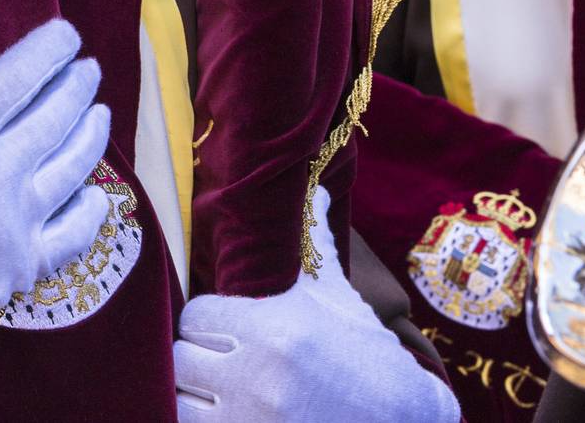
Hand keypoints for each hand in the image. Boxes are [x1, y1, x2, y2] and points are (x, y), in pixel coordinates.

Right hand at [0, 0, 111, 405]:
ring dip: (91, 135)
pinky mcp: (17, 269)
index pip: (21, 75)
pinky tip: (98, 196)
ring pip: (71, 167)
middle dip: (77, 86)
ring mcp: (13, 222)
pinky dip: (90, 211)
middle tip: (88, 69)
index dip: (50, 49)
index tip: (67, 35)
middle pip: (55, 116)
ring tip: (101, 113)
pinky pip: (72, 236)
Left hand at [174, 187, 458, 422]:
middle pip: (182, 360)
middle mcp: (261, 373)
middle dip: (201, 364)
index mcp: (276, 324)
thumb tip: (315, 186)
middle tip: (225, 368)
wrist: (404, 421)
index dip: (209, 325)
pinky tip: (228, 416)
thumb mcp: (338, 297)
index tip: (228, 334)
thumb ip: (314, 241)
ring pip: (180, 403)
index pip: (195, 315)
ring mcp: (253, 418)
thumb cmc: (364, 357)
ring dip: (197, 401)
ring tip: (226, 397)